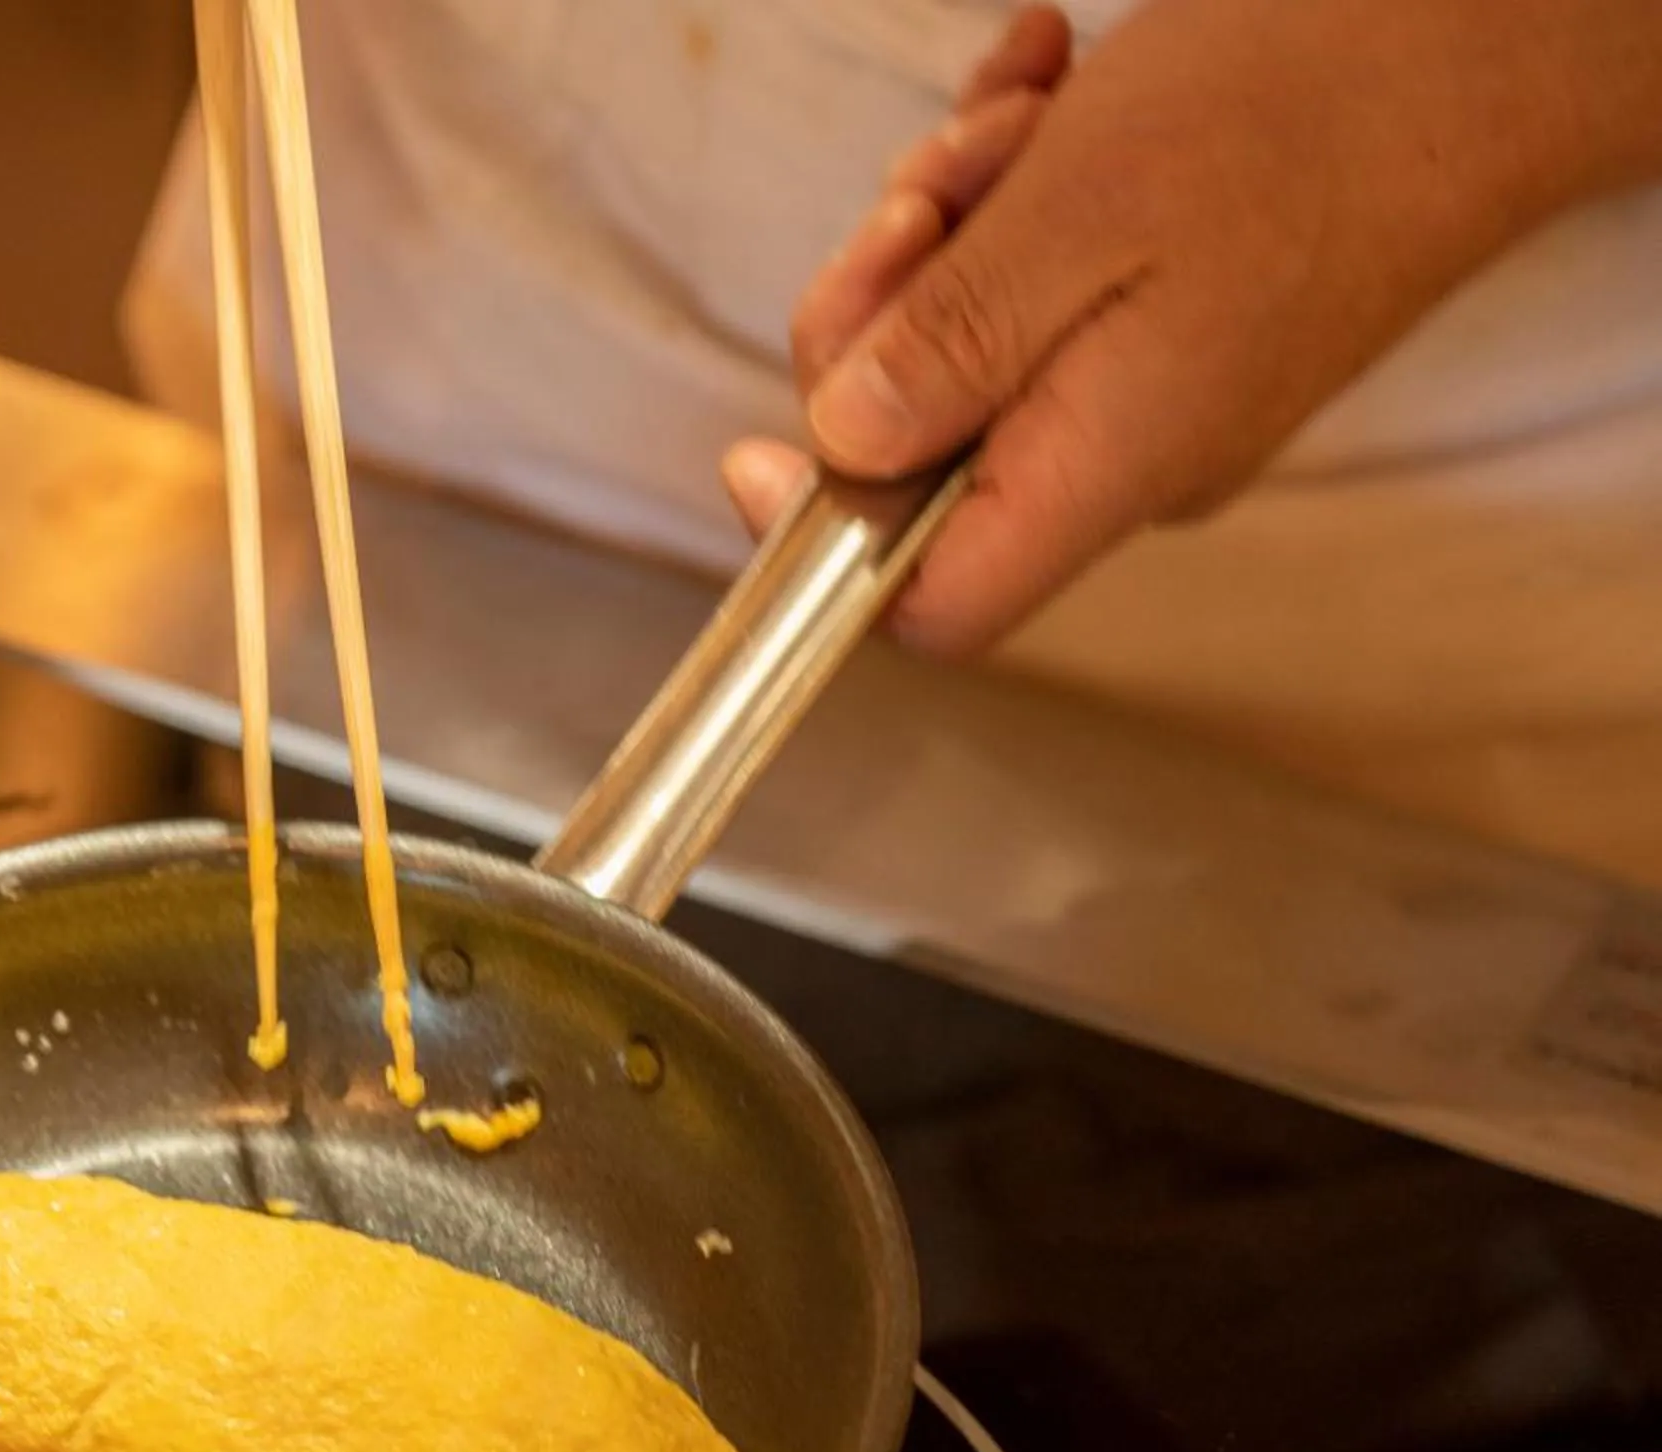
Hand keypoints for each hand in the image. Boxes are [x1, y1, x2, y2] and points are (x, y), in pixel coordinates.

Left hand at [723, 0, 1661, 657]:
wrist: (1484, 39)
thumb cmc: (1303, 110)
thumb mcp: (1077, 215)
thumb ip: (945, 348)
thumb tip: (835, 445)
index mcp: (1100, 469)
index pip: (927, 607)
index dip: (820, 543)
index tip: (755, 448)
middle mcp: (1123, 457)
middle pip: (918, 446)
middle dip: (887, 302)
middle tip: (929, 192)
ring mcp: (1150, 389)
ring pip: (970, 336)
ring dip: (958, 216)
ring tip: (1022, 118)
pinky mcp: (1171, 318)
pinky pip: (1041, 277)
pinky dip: (1020, 186)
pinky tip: (1045, 93)